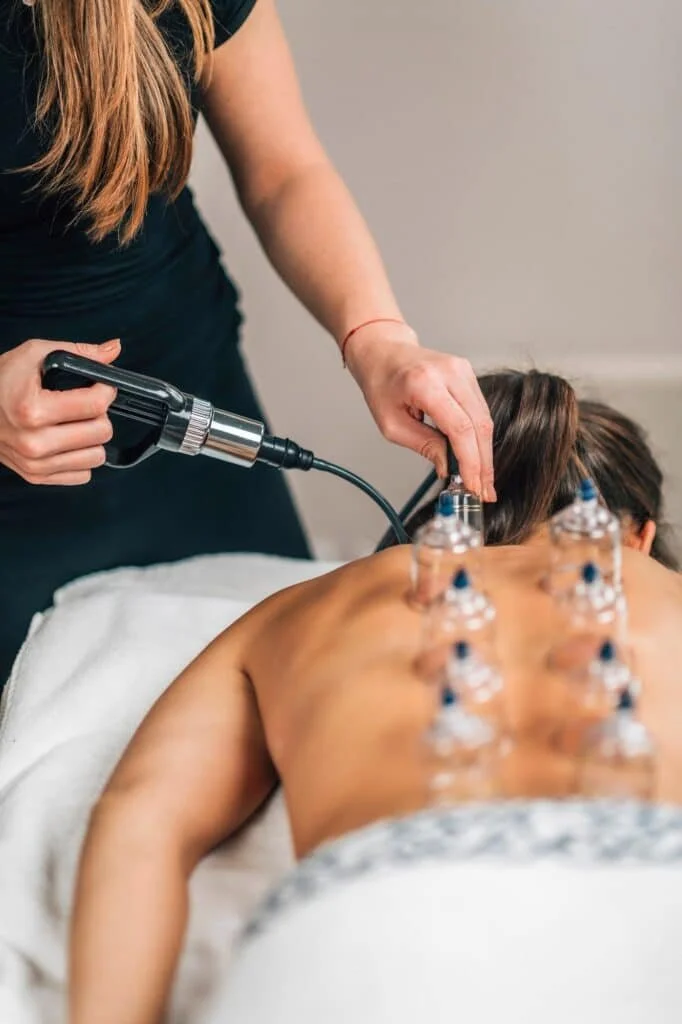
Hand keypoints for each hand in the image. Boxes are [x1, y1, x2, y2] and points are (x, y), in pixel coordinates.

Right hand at [0, 338, 119, 485]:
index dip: (106, 390)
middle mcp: (34, 442)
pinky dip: (81, 459)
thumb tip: (114, 348)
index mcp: (33, 409)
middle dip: (100, 415)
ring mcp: (35, 463)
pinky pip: (83, 475)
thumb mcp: (34, 355)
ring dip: (93, 439)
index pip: (95, 405)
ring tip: (77, 424)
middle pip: (101, 432)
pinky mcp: (37, 476)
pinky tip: (68, 442)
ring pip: (96, 457)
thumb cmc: (0, 382)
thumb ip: (78, 352)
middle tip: (87, 406)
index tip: (101, 386)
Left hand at [344, 324, 495, 499]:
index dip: (471, 462)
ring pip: (485, 419)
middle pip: (479, 425)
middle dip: (483, 463)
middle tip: (483, 491)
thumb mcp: (392, 425)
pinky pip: (480, 410)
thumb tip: (449, 468)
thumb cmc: (381, 385)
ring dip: (484, 453)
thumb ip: (424, 446)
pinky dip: (480, 436)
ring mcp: (462, 370)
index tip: (473, 486)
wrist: (382, 351)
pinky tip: (477, 457)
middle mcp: (450, 373)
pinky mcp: (468, 373)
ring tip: (481, 480)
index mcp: (426, 384)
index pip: (460, 429)